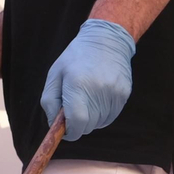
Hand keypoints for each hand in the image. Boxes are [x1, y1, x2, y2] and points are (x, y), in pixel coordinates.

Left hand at [40, 19, 135, 140]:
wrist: (107, 40)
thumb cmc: (75, 59)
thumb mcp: (55, 75)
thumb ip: (50, 102)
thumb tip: (54, 126)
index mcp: (78, 85)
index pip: (77, 122)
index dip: (70, 132)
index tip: (66, 131)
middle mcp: (98, 90)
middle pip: (88, 126)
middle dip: (78, 125)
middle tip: (74, 110)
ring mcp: (114, 93)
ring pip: (99, 123)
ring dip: (90, 119)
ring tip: (87, 98)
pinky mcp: (124, 94)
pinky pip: (110, 117)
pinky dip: (101, 114)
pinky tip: (98, 98)